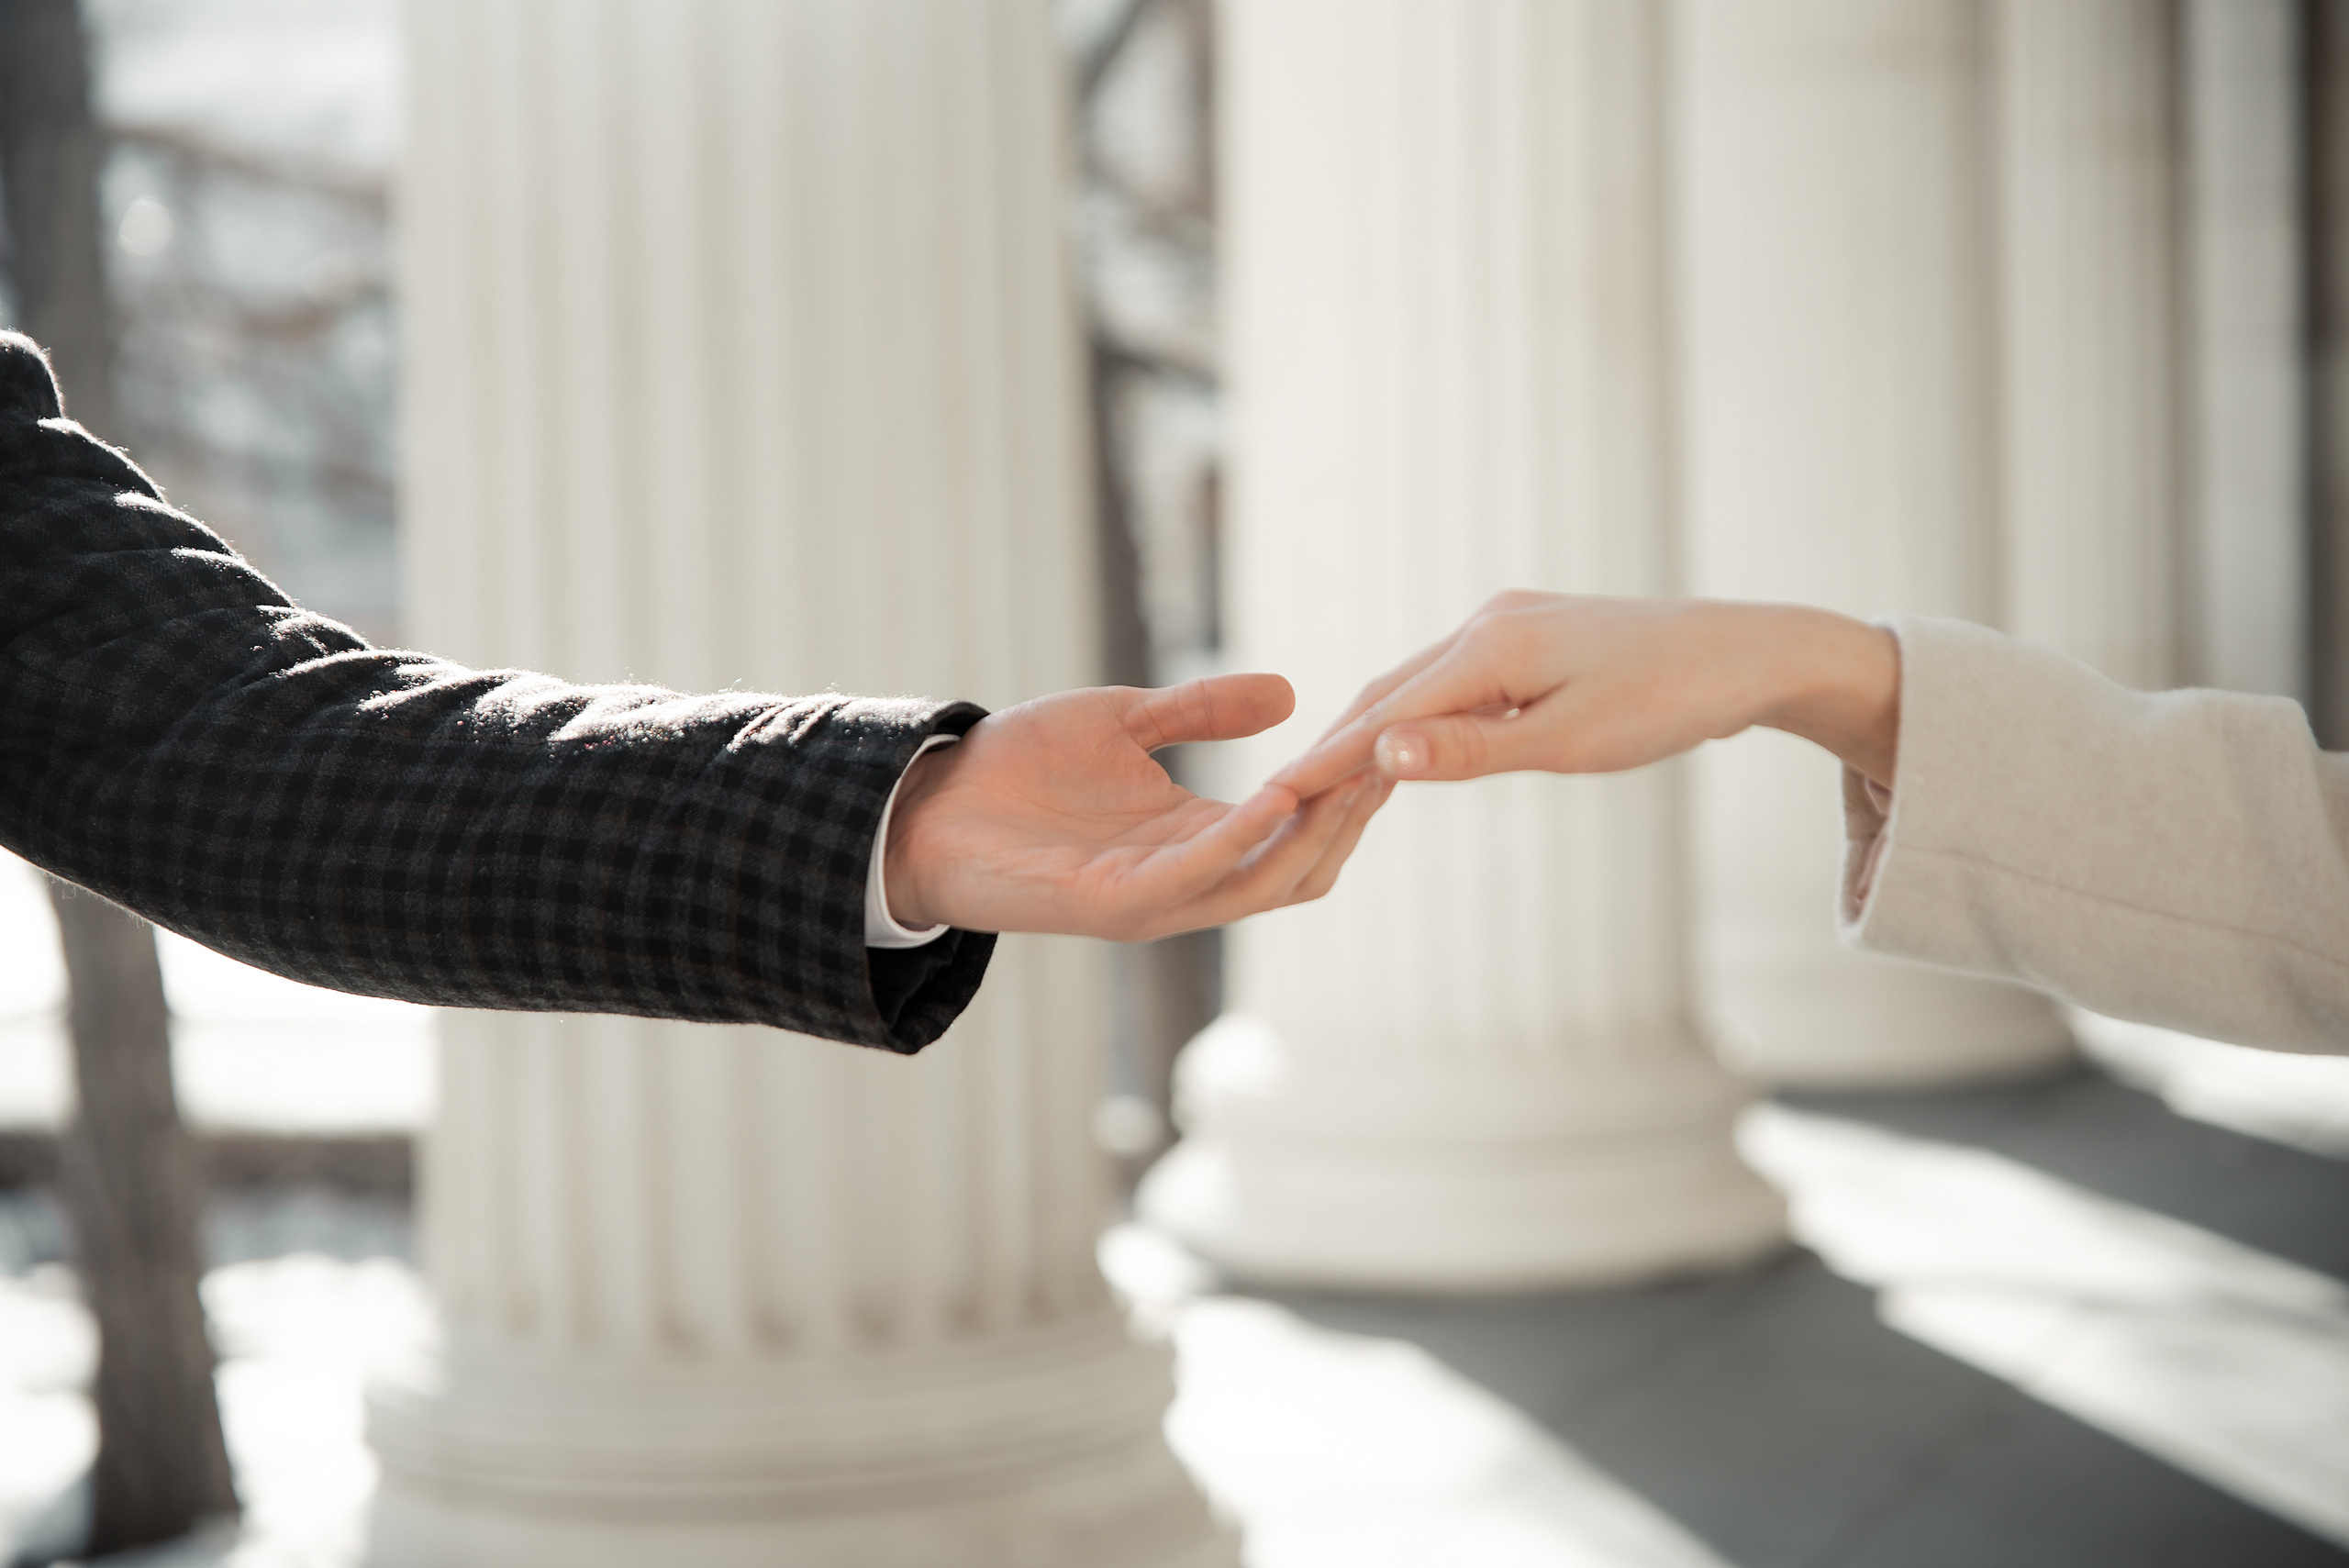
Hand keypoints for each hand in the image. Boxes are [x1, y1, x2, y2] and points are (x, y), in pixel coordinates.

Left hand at [886, 673, 1391, 939]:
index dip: (1345, 790)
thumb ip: (1201, 711)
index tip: (1386, 737)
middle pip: (1302, 868)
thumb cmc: (1015, 770)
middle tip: (1391, 759)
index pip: (1299, 829)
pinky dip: (1245, 841)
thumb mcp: (1124, 722)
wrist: (925, 803)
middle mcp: (1186, 880)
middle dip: (1350, 817)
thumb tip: (1288, 693)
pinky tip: (1278, 794)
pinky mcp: (1115, 904)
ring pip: (1266, 882)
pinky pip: (1199, 877)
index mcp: (1195, 840)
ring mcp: (1155, 899)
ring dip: (1315, 831)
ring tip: (1353, 773)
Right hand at [1272, 593, 1901, 795]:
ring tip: (1322, 778)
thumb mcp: (1568, 742)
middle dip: (1334, 744)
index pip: (1385, 713)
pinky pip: (1454, 678)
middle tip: (1278, 796)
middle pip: (1389, 690)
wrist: (1750, 655)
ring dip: (1372, 729)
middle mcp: (1490, 623)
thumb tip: (1381, 753)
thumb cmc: (1669, 704)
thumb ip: (1470, 750)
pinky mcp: (1533, 633)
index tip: (1273, 796)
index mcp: (1490, 647)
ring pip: (1420, 682)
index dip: (1326, 758)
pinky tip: (1405, 742)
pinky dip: (1418, 714)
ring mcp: (1511, 622)